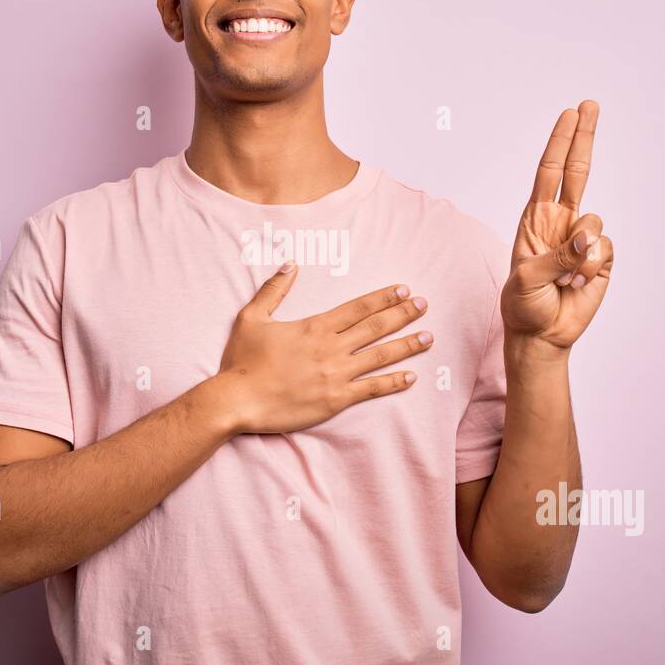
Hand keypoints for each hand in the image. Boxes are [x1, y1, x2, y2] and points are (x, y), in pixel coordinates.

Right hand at [216, 262, 432, 433]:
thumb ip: (274, 289)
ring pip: (380, 357)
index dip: (383, 298)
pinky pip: (371, 389)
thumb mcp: (252, 317)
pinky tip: (411, 376)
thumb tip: (292, 264)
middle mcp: (331, 348)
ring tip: (428, 337)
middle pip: (375, 327)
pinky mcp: (335, 400)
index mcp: (314, 326)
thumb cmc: (242, 361)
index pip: (358, 307)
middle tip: (424, 305)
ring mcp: (336, 375)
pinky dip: (393, 382)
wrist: (237, 400)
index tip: (403, 289)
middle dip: (403, 314)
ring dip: (407, 345)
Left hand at [501, 100, 614, 351]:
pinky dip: (593, 269)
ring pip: (595, 223)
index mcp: (536, 219)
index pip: (549, 172)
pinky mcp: (602, 260)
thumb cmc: (524, 305)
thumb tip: (589, 238)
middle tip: (590, 104)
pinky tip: (578, 284)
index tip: (570, 114)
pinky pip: (606, 251)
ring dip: (580, 252)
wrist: (542, 335)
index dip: (560, 143)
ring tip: (563, 277)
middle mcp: (561, 222)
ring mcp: (583, 240)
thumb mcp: (528, 279)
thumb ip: (559, 255)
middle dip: (584, 137)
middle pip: (577, 171)